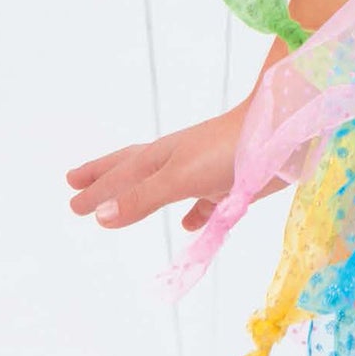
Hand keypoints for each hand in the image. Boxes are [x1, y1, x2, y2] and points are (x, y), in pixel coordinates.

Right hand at [66, 104, 280, 233]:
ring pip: (163, 186)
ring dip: (140, 197)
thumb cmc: (227, 150)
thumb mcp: (178, 177)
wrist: (282, 132)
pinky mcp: (230, 181)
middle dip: (105, 179)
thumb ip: (142, 197)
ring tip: (123, 208)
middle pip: (132, 170)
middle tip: (76, 185)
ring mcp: (204, 169)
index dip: (96, 188)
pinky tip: (190, 224)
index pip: (120, 174)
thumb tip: (101, 217)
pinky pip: (202, 201)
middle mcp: (178, 160)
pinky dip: (193, 213)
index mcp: (161, 157)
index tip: (72, 200)